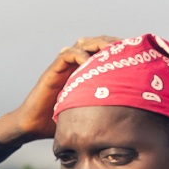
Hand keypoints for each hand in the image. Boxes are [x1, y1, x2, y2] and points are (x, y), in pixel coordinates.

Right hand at [0, 36, 121, 145]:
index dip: (119, 51)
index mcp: (86, 73)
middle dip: (112, 43)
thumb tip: (129, 126)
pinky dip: (79, 54)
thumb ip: (104, 113)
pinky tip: (89, 61)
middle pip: (96, 44)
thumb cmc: (59, 123)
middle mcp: (75, 66)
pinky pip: (67, 55)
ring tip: (111, 49)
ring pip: (82, 44)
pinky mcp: (52, 71)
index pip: (104, 54)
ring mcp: (63, 67)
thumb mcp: (88, 116)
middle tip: (127, 47)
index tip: (135, 54)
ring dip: (97, 44)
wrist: (33, 126)